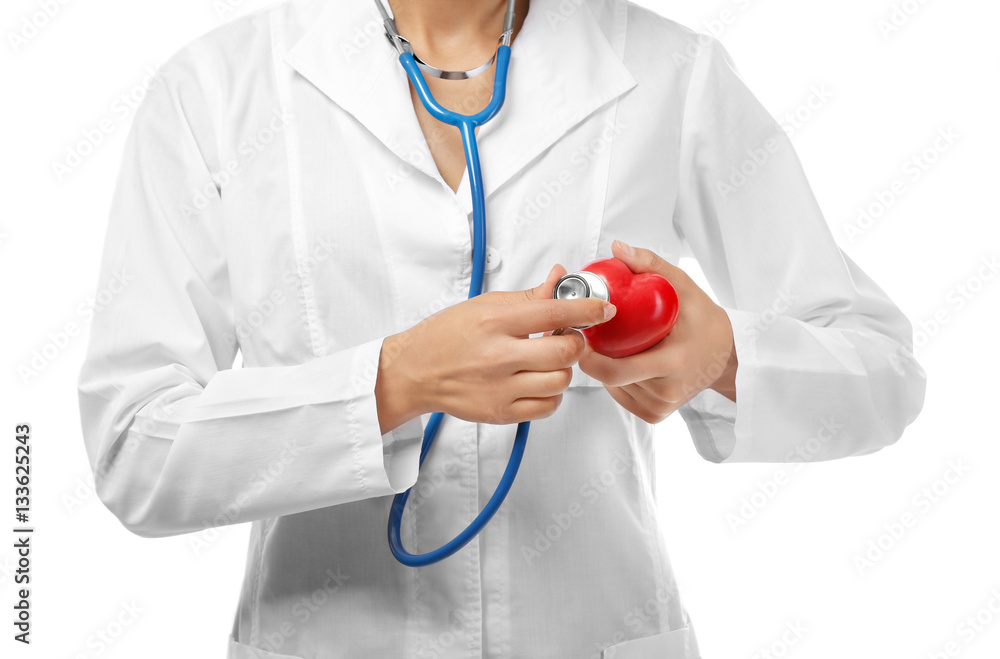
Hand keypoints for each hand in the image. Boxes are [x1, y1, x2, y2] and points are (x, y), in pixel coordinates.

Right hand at [376, 264, 615, 430]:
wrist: (414, 372)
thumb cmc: (446, 335)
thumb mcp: (484, 305)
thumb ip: (528, 296)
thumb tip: (559, 277)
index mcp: (494, 322)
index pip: (554, 314)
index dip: (587, 309)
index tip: (604, 309)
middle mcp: (498, 356)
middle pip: (565, 352)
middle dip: (576, 342)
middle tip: (568, 337)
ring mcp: (500, 388)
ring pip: (560, 381)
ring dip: (563, 369)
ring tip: (548, 360)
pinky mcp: (501, 412)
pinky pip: (547, 407)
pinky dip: (552, 394)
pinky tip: (538, 382)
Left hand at [576, 240, 737, 423]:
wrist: (728, 355)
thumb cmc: (704, 320)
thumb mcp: (683, 287)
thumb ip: (651, 265)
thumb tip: (617, 248)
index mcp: (673, 363)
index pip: (616, 371)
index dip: (590, 357)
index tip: (582, 335)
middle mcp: (667, 390)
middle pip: (611, 379)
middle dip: (593, 359)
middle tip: (587, 337)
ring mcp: (662, 405)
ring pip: (614, 389)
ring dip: (605, 369)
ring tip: (611, 346)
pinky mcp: (657, 414)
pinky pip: (623, 398)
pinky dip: (617, 382)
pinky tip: (625, 363)